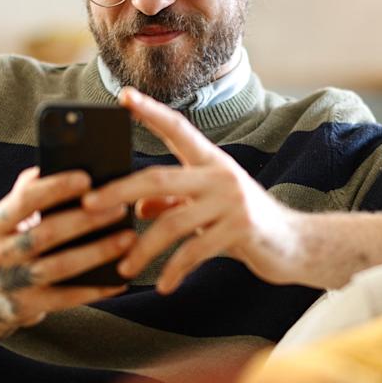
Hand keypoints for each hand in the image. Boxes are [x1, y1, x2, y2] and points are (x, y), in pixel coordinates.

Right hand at [0, 166, 132, 376]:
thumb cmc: (14, 243)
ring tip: (128, 238)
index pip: (23, 200)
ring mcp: (11, 284)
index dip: (55, 188)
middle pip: (45, 234)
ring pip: (59, 267)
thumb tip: (62, 161)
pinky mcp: (28, 307)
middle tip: (119, 208)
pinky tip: (122, 279)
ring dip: (97, 252)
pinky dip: (97, 288)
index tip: (87, 179)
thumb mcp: (10, 219)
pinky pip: (68, 298)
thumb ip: (30, 192)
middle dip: (85, 220)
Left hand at [81, 87, 307, 293]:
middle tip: (87, 206)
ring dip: (142, 248)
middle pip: (157, 177)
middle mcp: (220, 175)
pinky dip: (175, 270)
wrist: (294, 245)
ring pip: (171, 222)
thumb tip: (136, 207)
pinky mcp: (240, 229)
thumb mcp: (208, 206)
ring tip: (124, 267)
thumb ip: (173, 202)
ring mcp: (232, 201)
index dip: (150, 111)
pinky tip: (164, 286)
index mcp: (211, 161)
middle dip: (118, 192)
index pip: (177, 128)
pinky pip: (195, 251)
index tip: (122, 96)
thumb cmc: (244, 223)